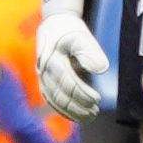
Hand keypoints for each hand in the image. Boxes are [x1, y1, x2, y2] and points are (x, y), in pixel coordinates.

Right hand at [34, 0, 107, 122]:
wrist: (53, 24)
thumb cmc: (69, 30)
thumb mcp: (81, 36)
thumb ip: (90, 52)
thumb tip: (100, 69)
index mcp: (52, 59)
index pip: (67, 82)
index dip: (81, 93)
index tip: (97, 99)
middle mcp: (44, 71)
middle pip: (59, 94)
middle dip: (77, 106)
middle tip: (94, 113)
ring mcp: (42, 77)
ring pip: (54, 100)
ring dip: (71, 111)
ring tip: (88, 117)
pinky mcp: (44, 81)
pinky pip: (51, 99)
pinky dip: (62, 110)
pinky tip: (75, 116)